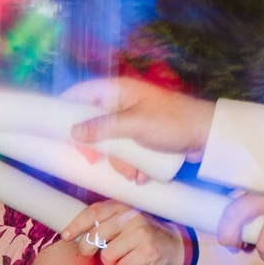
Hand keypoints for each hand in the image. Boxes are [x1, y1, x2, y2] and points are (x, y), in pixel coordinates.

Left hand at [62, 200, 185, 264]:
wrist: (174, 244)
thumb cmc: (143, 235)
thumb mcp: (125, 222)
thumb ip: (105, 224)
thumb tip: (75, 235)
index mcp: (122, 207)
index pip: (93, 212)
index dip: (76, 224)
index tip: (65, 235)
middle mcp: (131, 216)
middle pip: (96, 235)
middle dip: (87, 248)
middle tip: (87, 253)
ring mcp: (141, 232)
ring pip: (108, 253)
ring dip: (109, 260)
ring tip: (120, 256)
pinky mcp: (148, 249)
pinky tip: (131, 263)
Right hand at [68, 77, 214, 175]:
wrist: (209, 137)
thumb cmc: (173, 123)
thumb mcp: (135, 125)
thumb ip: (103, 127)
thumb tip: (73, 132)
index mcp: (118, 90)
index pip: (81, 92)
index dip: (65, 106)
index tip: (53, 126)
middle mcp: (122, 103)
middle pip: (92, 123)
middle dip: (96, 147)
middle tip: (94, 159)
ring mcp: (133, 121)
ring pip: (110, 142)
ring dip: (118, 161)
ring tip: (133, 172)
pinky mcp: (143, 137)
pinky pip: (126, 152)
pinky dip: (131, 165)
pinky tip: (142, 174)